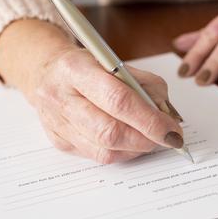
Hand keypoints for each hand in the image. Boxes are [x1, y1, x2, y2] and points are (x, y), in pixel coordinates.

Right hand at [25, 47, 183, 163]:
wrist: (45, 73)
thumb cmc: (85, 67)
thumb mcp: (114, 62)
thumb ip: (144, 84)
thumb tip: (168, 115)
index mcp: (76, 70)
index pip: (118, 100)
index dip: (149, 119)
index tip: (172, 129)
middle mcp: (61, 98)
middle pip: (110, 132)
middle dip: (146, 139)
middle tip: (167, 138)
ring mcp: (57, 124)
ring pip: (104, 151)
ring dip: (137, 148)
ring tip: (151, 138)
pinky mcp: (59, 143)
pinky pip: (98, 157)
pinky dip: (123, 152)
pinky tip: (132, 142)